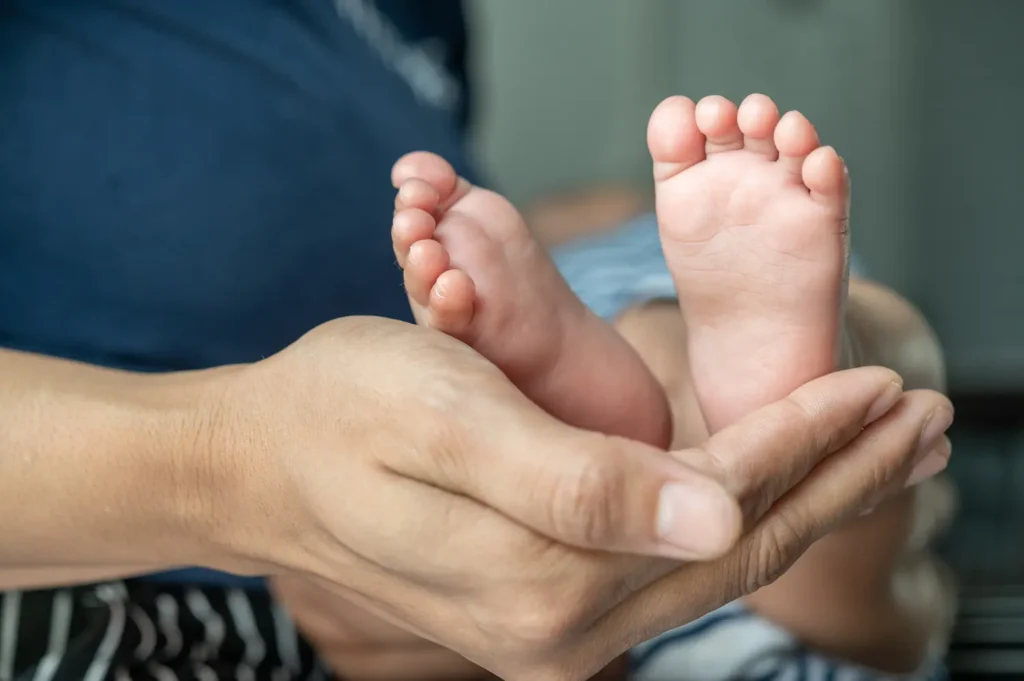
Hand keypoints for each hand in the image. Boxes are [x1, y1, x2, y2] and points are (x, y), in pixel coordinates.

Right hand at [200, 317, 949, 679]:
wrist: (255, 465)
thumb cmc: (339, 413)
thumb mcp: (446, 419)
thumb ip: (576, 482)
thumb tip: (710, 519)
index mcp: (543, 575)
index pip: (716, 503)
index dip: (805, 440)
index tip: (880, 384)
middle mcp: (559, 628)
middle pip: (737, 550)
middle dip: (838, 480)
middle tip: (924, 421)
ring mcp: (551, 632)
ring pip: (713, 568)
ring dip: (803, 504)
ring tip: (876, 451)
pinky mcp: (540, 613)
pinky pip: (666, 575)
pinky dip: (735, 526)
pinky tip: (772, 493)